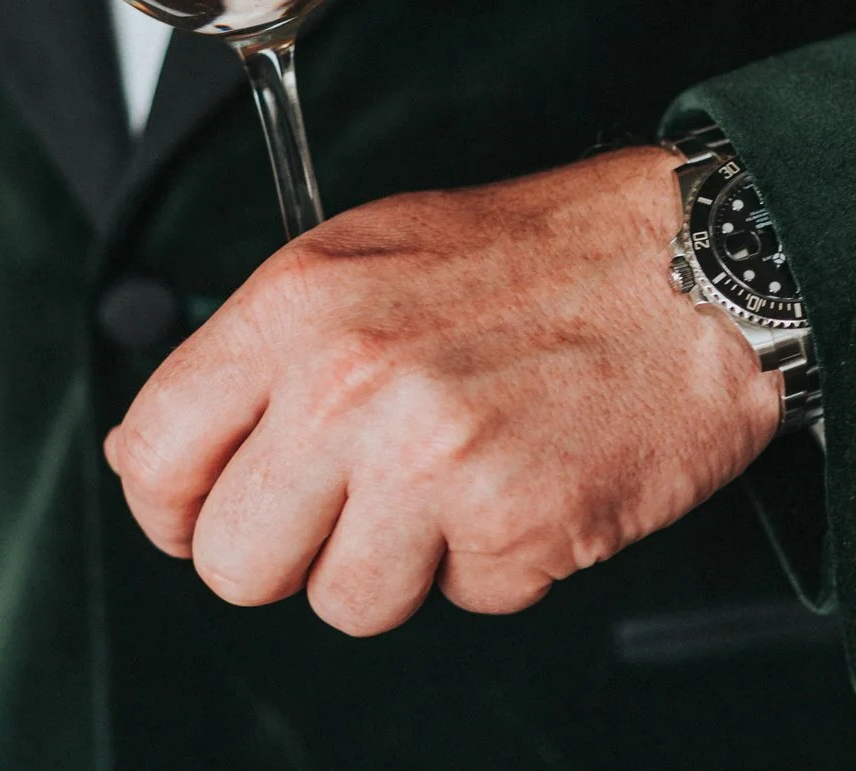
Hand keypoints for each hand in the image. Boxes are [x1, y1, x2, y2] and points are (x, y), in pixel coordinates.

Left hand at [103, 147, 783, 634]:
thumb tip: (164, 450)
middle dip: (288, 552)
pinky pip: (461, 601)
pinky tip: (527, 479)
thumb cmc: (540, 257)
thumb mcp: (368, 252)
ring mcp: (429, 461)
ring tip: (458, 477)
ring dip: (401, 562)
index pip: (153, 455)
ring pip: (342, 603)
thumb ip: (266, 348)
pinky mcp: (513, 527)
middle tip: (354, 503)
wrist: (701, 267)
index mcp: (296, 306)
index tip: (217, 506)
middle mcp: (347, 383)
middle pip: (232, 563)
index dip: (178, 504)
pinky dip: (496, 560)